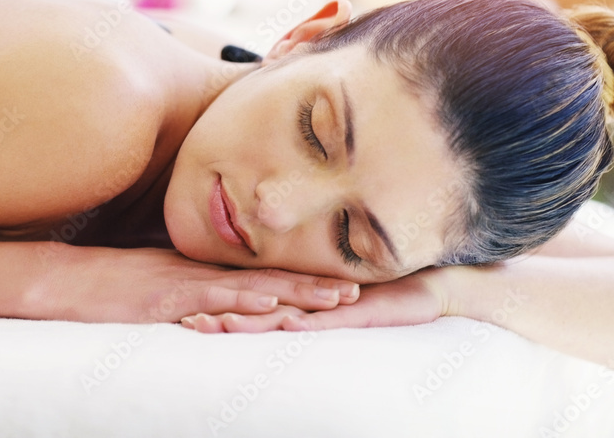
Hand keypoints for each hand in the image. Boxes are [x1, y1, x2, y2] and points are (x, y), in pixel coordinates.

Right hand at [32, 245, 358, 323]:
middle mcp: (199, 273)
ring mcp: (185, 284)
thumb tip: (213, 305)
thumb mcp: (153, 283)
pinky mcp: (166, 298)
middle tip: (355, 289)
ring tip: (334, 299)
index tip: (335, 281)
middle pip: (266, 279)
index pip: (257, 275)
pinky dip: (244, 304)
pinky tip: (271, 308)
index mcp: (199, 270)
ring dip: (294, 294)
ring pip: (250, 289)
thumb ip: (186, 290)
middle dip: (311, 286)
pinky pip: (211, 301)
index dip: (298, 278)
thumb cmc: (105, 285)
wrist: (62, 279)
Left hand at [180, 266, 452, 332]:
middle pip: (259, 310)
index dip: (221, 309)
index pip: (253, 306)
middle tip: (189, 322)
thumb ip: (305, 316)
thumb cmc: (379, 299)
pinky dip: (307, 322)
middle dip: (224, 316)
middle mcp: (309, 303)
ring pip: (286, 314)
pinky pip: (329, 320)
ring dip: (255, 319)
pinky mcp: (359, 313)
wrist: (426, 286)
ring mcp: (332, 307)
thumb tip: (274, 326)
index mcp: (300, 302)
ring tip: (223, 323)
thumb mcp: (333, 312)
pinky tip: (288, 325)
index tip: (186, 314)